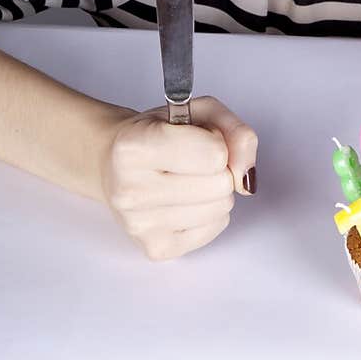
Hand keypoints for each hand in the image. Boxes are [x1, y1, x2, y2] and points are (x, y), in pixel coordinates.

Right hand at [101, 95, 258, 259]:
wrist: (113, 161)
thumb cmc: (158, 132)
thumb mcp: (199, 110)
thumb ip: (235, 131)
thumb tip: (246, 177)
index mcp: (134, 146)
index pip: (214, 154)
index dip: (216, 142)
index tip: (196, 138)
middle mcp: (130, 190)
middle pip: (221, 184)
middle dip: (218, 169)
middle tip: (192, 160)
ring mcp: (140, 225)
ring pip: (221, 208)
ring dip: (215, 191)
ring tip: (187, 177)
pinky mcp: (156, 248)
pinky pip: (215, 228)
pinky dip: (209, 212)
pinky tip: (185, 199)